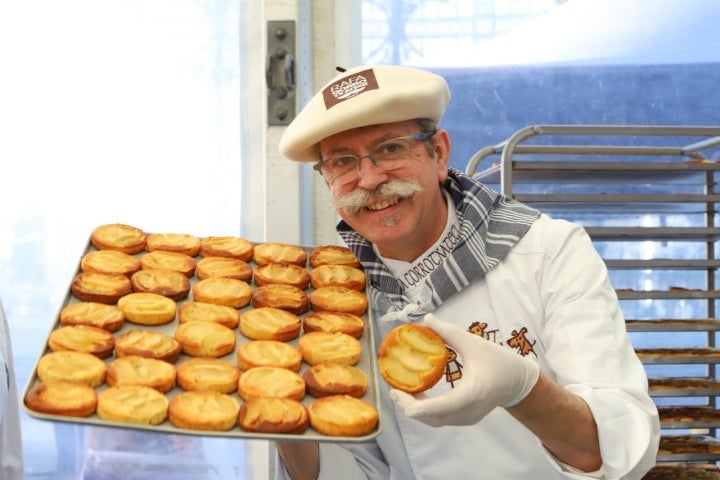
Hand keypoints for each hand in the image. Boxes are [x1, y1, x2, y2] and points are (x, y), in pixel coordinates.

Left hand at [389, 313, 539, 426]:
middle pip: (428, 417)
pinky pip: (440, 418)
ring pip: (432, 421)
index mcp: (469, 394)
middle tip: (393, 386)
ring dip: (415, 407)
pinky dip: (425, 409)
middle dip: (407, 404)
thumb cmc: (498, 361)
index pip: (433, 409)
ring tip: (401, 389)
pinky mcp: (466, 419)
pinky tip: (417, 393)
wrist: (518, 382)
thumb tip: (426, 318)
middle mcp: (467, 412)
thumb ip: (448, 331)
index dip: (409, 403)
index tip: (394, 388)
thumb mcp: (473, 342)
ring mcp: (466, 419)